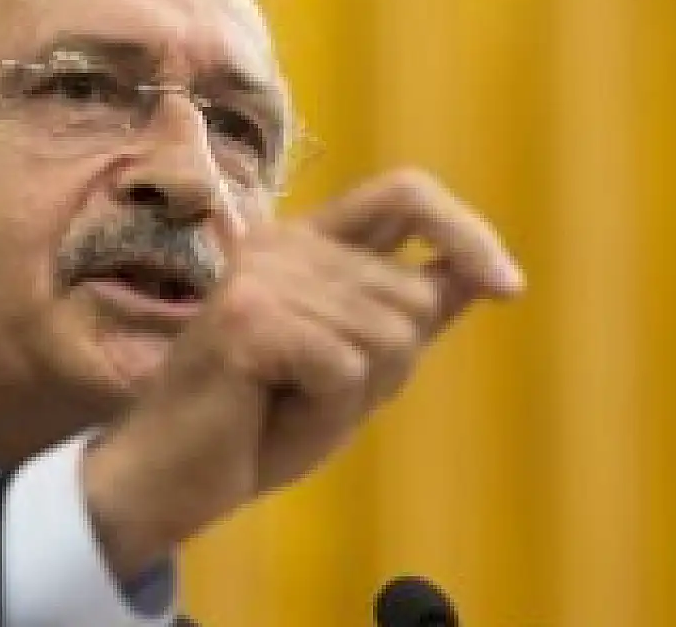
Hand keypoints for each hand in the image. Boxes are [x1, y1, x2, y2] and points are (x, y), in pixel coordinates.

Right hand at [82, 168, 525, 577]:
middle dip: (387, 367)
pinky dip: (323, 412)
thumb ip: (407, 315)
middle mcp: (283, 244)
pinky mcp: (248, 318)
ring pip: (386, 338)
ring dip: (351, 397)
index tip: (507, 287)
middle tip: (313, 394)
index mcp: (304, 244)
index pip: (404, 195)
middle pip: (410, 296)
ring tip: (284, 403)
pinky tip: (268, 413)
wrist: (168, 479)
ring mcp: (262, 275)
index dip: (464, 231)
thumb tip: (485, 273)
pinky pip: (345, 369)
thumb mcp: (353, 369)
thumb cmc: (255, 427)